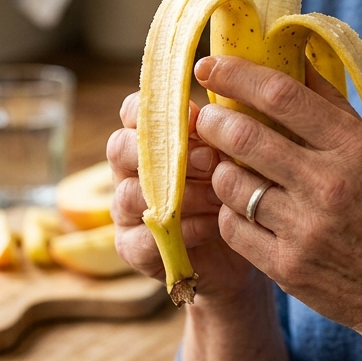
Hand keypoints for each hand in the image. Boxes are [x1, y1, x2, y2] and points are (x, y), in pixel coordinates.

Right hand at [107, 93, 261, 303]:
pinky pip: (146, 237)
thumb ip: (216, 134)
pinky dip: (184, 228)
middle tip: (211, 158)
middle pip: (119, 147)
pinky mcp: (132, 248)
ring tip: (219, 196)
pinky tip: (213, 224)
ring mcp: (125, 210)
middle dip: (165, 151)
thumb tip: (211, 113)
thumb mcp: (232, 156)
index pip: (133, 111)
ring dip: (180, 193)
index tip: (194, 115)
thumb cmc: (237, 191)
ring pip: (131, 193)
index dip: (156, 108)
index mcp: (148, 139)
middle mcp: (128, 170)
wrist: (242, 252)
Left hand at [193, 55, 361, 341]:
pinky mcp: (287, 267)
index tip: (209, 66)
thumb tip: (294, 54)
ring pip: (230, 183)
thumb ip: (334, 107)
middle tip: (205, 117)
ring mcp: (305, 229)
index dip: (237, 75)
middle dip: (213, 121)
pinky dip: (230, 212)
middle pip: (244, 137)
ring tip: (229, 167)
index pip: (282, 95)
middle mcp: (329, 185)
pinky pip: (232, 227)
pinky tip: (243, 208)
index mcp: (356, 148)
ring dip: (220, 169)